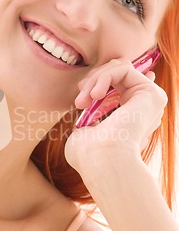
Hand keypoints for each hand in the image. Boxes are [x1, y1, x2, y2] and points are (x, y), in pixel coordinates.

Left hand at [65, 58, 166, 173]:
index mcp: (131, 119)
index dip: (100, 82)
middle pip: (118, 74)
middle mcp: (143, 109)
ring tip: (83, 101)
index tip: (80, 100)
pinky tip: (95, 96)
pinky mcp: (152, 94)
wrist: (100, 161)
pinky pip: (124, 69)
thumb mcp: (84, 130)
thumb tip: (93, 100)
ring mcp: (149, 102)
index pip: (122, 86)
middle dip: (93, 81)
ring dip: (95, 80)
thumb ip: (91, 115)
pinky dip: (104, 78)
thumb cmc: (87, 155)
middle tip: (79, 101)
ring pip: (120, 68)